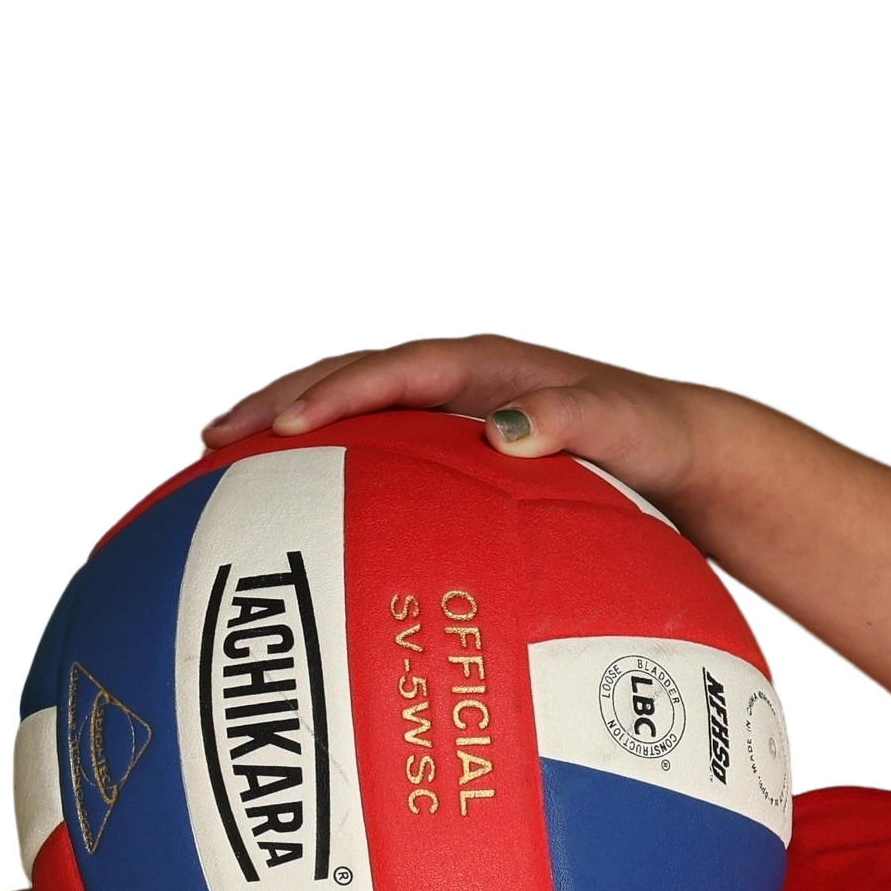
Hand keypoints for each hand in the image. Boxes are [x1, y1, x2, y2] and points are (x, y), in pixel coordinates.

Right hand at [201, 334, 713, 508]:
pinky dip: (329, 478)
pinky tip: (292, 524)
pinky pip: (378, 463)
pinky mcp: (453, 460)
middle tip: (208, 440)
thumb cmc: (658, 438)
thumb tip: (506, 430)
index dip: (333, 393)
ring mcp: (449, 421)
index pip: (389, 371)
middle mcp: (456, 386)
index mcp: (485, 366)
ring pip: (351, 421)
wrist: (683, 455)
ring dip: (285, 438)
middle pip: (345, 384)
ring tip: (216, 471)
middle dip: (274, 405)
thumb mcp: (627, 426)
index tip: (284, 428)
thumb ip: (576, 420)